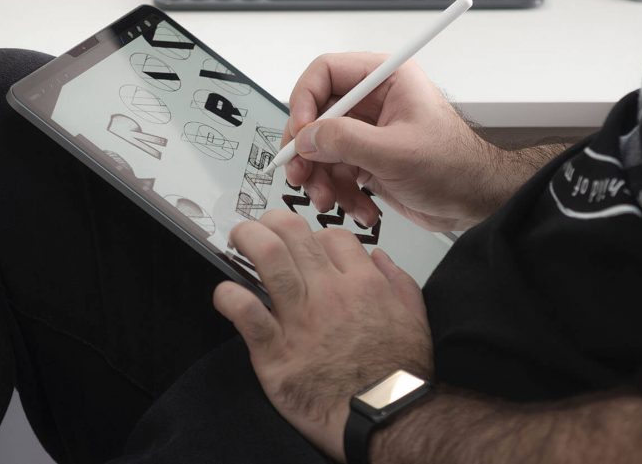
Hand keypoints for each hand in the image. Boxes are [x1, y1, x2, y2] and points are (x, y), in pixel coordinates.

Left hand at [213, 209, 432, 461]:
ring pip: (268, 257)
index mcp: (364, 283)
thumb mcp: (415, 318)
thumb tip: (379, 258)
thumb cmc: (398, 375)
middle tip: (259, 230)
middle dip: (270, 222)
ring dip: (247, 239)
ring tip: (238, 241)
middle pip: (293, 232)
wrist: (386, 418)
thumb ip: (399, 281)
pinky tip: (225, 293)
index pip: (330, 235)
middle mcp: (330, 293)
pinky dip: (228, 296)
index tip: (303, 245)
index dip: (312, 234)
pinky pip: (245, 312)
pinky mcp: (276, 351)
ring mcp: (301, 319)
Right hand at [283, 52, 516, 231]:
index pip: (325, 72)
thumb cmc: (456, 166)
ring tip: (329, 199)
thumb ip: (345, 141)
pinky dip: (340, 193)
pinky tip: (359, 208)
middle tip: (300, 173)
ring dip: (321, 178)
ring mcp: (369, 132)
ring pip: (322, 148)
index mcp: (386, 79)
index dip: (305, 100)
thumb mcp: (395, 152)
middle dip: (307, 150)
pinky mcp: (368, 160)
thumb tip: (306, 137)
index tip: (300, 133)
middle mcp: (374, 101)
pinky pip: (336, 172)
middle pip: (316, 114)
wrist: (476, 202)